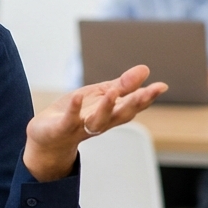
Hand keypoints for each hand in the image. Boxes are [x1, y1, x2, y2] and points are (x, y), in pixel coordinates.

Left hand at [23, 65, 167, 181]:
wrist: (46, 137)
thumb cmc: (75, 115)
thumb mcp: (99, 96)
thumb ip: (121, 86)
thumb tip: (145, 70)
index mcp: (110, 113)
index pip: (132, 106)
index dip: (147, 97)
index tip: (161, 86)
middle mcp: (99, 122)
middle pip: (120, 115)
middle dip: (135, 104)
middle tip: (148, 92)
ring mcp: (81, 127)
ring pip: (98, 120)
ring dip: (107, 107)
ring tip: (113, 92)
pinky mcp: (62, 129)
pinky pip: (69, 120)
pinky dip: (73, 109)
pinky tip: (77, 97)